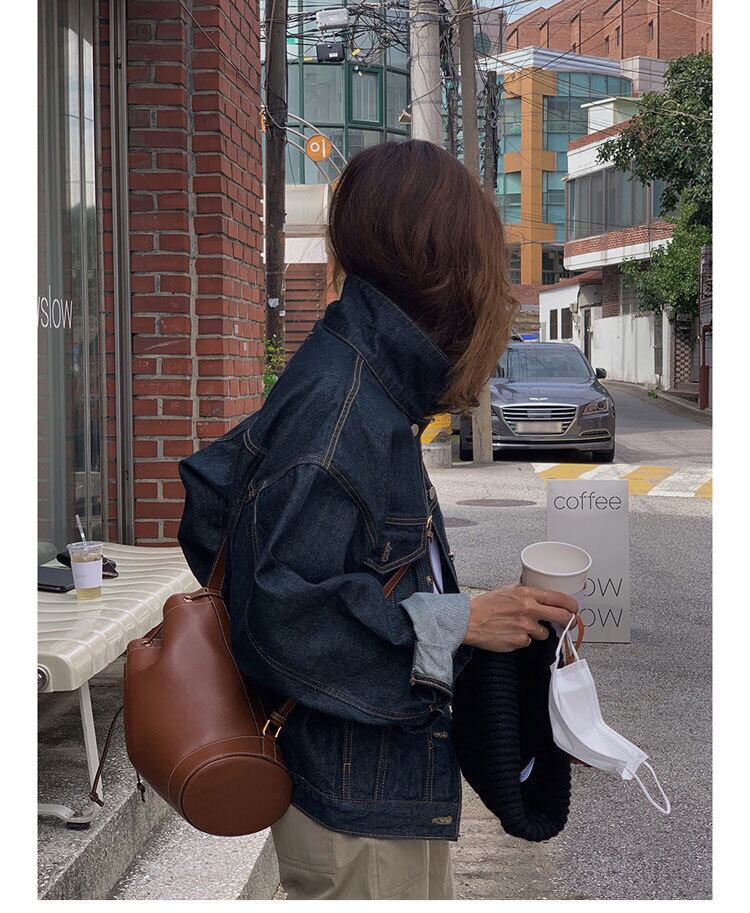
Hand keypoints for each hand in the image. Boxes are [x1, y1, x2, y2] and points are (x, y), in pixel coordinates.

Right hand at [463, 584, 577, 651]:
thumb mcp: (504, 590)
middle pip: (560, 616)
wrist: (468, 621)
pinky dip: (523, 639)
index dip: (570, 604)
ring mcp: (525, 627)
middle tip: (569, 622)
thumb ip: (520, 589)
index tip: (574, 608)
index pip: (557, 598)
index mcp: (526, 594)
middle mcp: (529, 609)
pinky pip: (528, 641)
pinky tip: (511, 633)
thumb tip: (530, 586)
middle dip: (568, 620)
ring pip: (544, 632)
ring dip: (537, 631)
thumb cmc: (483, 606)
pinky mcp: (520, 641)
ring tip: (521, 627)